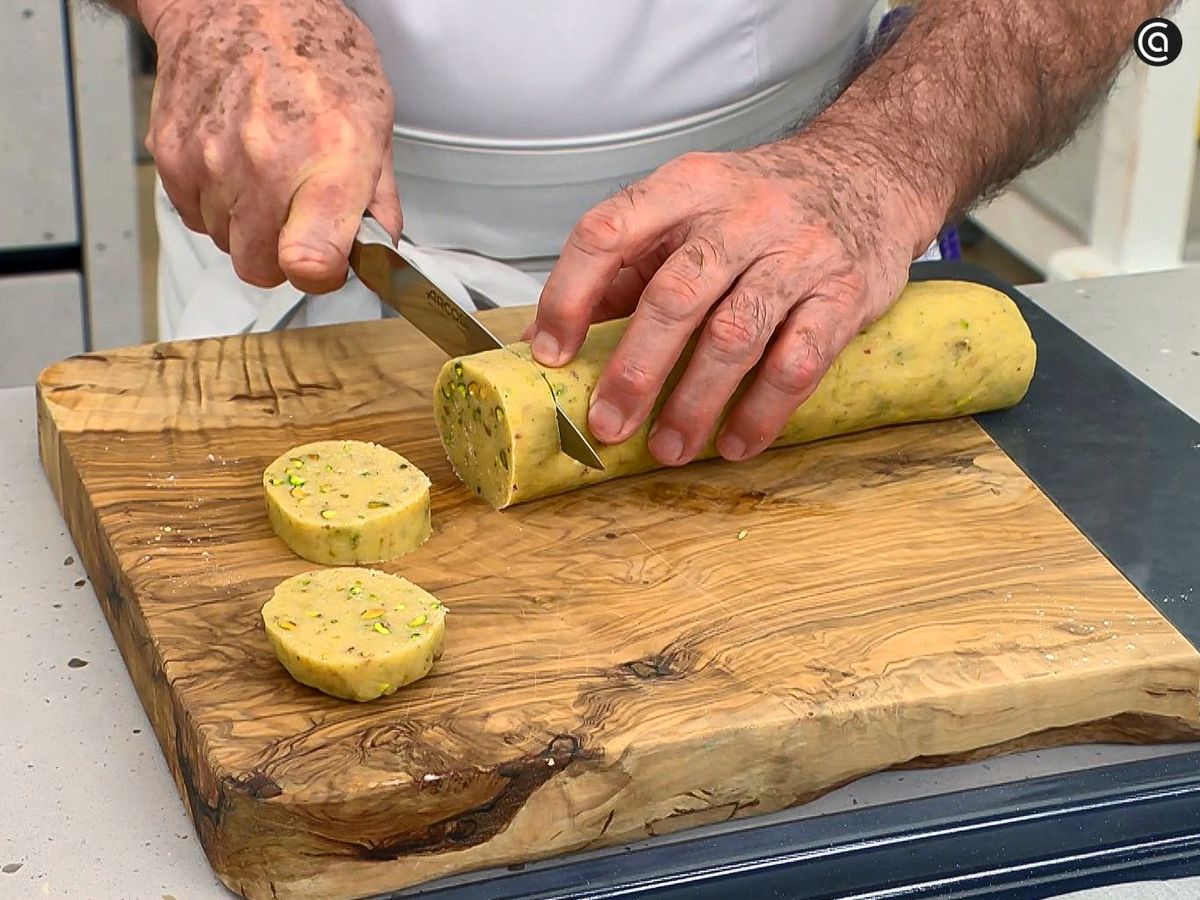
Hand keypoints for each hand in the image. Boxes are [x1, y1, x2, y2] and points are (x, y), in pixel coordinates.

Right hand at [142, 0, 399, 292]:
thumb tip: (379, 253)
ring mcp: (209, 161)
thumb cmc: (313, 53)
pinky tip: (234, 160)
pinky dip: (214, 201)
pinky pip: (194, 215)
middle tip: (298, 215)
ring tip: (265, 171)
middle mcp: (263, 164)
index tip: (328, 266)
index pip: (309, 259)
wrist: (237, 1)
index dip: (321, 276)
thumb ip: (379, 198)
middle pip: (261, 268)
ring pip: (226, 243)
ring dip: (246, 224)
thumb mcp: (374, 118)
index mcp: (329, 158)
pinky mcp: (170, 156)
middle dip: (282, 255)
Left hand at [527, 138, 937, 465]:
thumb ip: (627, 266)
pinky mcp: (845, 294)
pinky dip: (763, 411)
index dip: (569, 295)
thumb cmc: (761, 203)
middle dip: (635, 370)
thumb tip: (552, 336)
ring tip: (668, 449)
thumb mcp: (689, 208)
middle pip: (675, 296)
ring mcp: (798, 253)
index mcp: (686, 187)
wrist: (870, 171)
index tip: (549, 354)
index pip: (608, 232)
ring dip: (695, 403)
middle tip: (607, 425)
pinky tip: (736, 442)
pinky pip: (800, 361)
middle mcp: (741, 214)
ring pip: (736, 335)